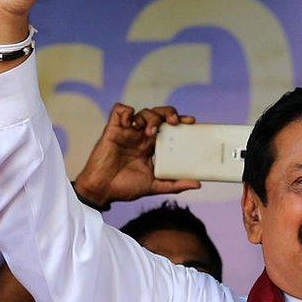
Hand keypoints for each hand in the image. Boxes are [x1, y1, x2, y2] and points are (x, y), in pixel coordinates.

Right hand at [73, 104, 200, 209]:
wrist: (102, 191)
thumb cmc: (125, 188)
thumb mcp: (154, 186)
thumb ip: (175, 184)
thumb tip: (198, 184)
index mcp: (151, 146)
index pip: (169, 127)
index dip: (180, 120)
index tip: (192, 122)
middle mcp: (141, 136)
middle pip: (158, 115)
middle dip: (168, 113)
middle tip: (174, 122)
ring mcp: (127, 132)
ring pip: (143, 112)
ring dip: (150, 117)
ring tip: (151, 132)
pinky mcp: (112, 130)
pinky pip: (119, 110)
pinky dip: (126, 111)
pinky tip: (130, 122)